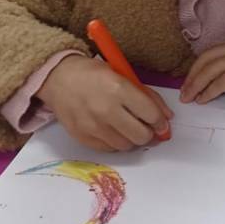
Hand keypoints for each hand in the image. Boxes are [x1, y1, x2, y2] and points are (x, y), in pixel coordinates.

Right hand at [36, 54, 172, 151]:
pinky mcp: (83, 137)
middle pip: (141, 136)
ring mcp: (93, 126)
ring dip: (132, 139)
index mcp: (119, 89)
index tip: (161, 123)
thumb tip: (166, 117)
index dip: (160, 121)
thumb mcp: (123, 75)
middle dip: (149, 134)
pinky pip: (109, 149)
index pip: (151, 115)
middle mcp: (106, 110)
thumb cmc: (93, 74)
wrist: (58, 78)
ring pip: (126, 146)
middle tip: (148, 129)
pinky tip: (114, 131)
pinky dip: (116, 143)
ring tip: (129, 129)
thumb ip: (146, 96)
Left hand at [179, 39, 224, 107]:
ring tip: (189, 97)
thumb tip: (214, 87)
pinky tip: (203, 99)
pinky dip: (209, 91)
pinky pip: (220, 82)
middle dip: (192, 76)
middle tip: (184, 91)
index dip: (197, 68)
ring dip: (196, 85)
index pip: (211, 54)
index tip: (188, 82)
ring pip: (210, 70)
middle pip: (206, 60)